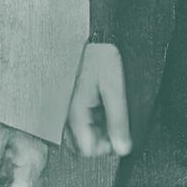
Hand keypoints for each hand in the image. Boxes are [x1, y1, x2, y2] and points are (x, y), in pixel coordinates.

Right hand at [66, 42, 132, 156]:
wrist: (86, 36)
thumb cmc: (98, 58)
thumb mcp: (114, 89)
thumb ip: (118, 121)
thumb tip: (122, 149)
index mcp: (76, 113)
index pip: (88, 150)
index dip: (106, 146)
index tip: (117, 134)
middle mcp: (65, 114)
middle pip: (82, 144)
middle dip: (100, 137)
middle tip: (114, 119)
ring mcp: (63, 108)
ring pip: (80, 133)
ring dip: (96, 127)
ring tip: (106, 106)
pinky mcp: (65, 101)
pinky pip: (77, 120)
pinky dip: (90, 116)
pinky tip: (97, 101)